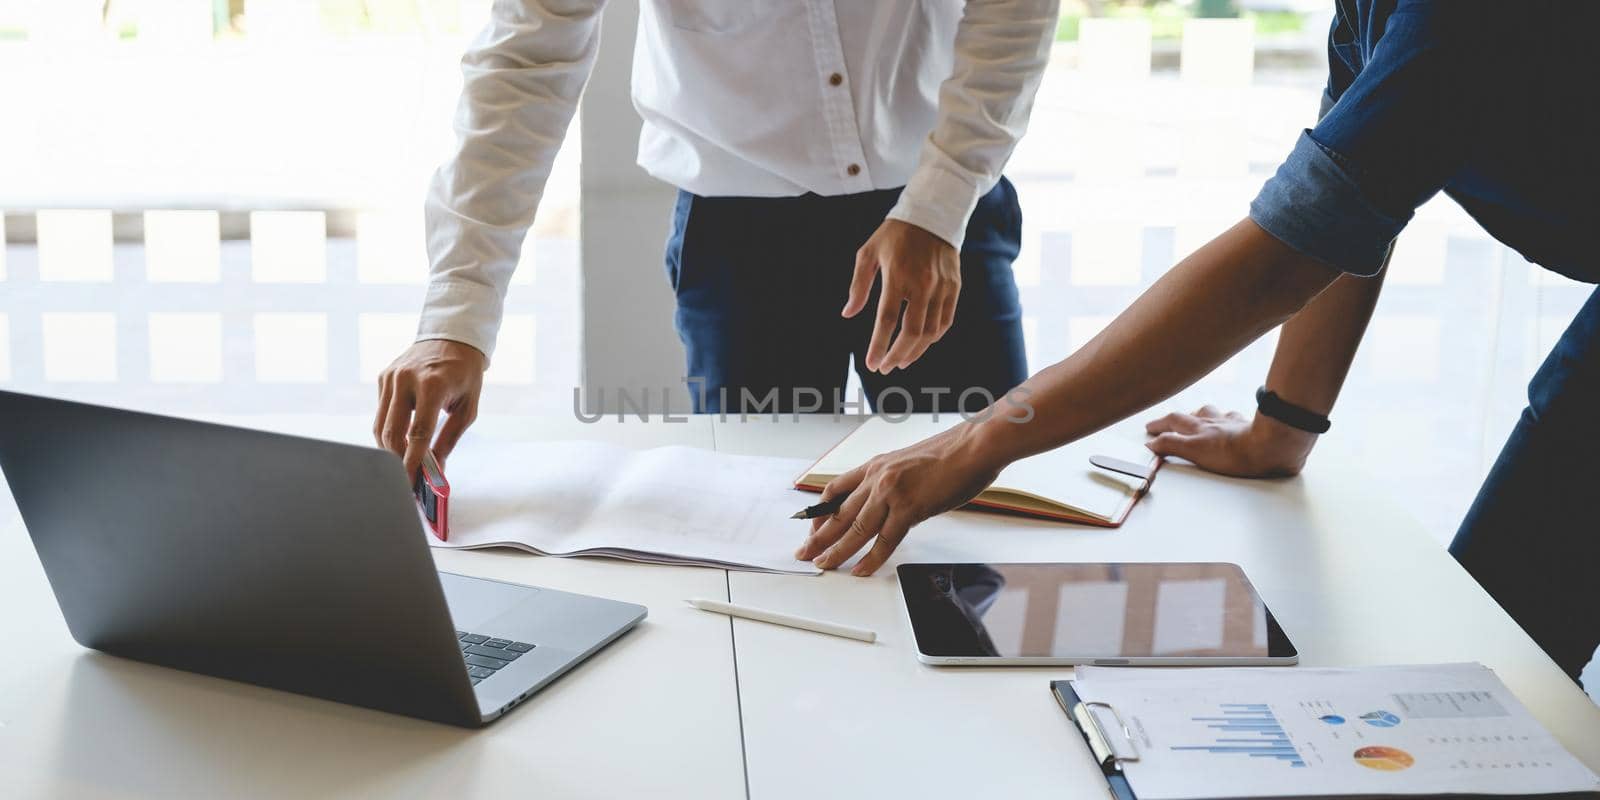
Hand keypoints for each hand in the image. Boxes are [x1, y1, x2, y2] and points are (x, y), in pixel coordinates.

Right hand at [374, 339, 486, 479]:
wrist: (451, 338)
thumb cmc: (464, 375)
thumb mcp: (467, 408)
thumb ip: (449, 440)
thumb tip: (435, 471)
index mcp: (432, 384)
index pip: (418, 432)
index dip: (413, 461)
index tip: (412, 483)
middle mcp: (406, 378)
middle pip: (393, 432)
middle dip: (398, 461)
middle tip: (406, 481)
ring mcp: (391, 377)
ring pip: (380, 425)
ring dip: (390, 449)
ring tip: (403, 465)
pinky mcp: (383, 377)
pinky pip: (381, 413)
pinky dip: (388, 431)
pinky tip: (400, 442)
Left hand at [794, 423, 1000, 575]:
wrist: (974, 445)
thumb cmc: (952, 453)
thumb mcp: (911, 462)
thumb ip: (896, 482)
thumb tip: (892, 504)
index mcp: (877, 464)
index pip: (836, 489)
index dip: (820, 511)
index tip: (811, 527)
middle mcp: (878, 477)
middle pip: (839, 513)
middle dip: (818, 536)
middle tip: (804, 553)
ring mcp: (891, 493)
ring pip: (855, 529)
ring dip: (837, 551)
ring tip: (823, 565)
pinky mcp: (909, 508)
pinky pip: (885, 541)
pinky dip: (871, 559)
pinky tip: (860, 570)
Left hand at [843, 219, 960, 373]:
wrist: (933, 214)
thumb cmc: (894, 234)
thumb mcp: (868, 253)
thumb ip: (858, 286)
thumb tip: (847, 314)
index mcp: (897, 275)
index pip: (887, 319)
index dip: (879, 346)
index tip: (872, 364)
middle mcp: (922, 284)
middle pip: (912, 332)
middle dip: (897, 355)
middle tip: (885, 368)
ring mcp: (941, 287)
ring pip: (931, 331)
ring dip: (915, 351)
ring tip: (901, 361)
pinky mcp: (954, 287)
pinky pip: (946, 321)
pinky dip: (933, 337)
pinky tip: (921, 344)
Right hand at [1144, 405, 1316, 477]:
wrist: (1270, 448)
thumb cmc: (1236, 453)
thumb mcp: (1195, 452)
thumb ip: (1171, 446)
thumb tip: (1152, 443)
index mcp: (1198, 429)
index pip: (1172, 422)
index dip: (1159, 425)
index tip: (1150, 429)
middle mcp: (1213, 422)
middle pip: (1190, 415)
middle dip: (1176, 419)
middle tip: (1168, 422)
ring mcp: (1232, 424)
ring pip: (1213, 414)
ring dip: (1202, 415)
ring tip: (1198, 418)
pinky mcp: (1250, 428)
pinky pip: (1236, 419)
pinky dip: (1229, 419)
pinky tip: (1232, 422)